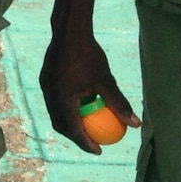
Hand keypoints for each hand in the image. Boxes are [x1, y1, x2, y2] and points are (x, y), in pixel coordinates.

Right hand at [39, 25, 139, 154]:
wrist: (69, 30)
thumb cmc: (89, 54)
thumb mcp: (106, 80)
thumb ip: (119, 103)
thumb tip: (135, 124)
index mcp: (62, 99)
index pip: (73, 129)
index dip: (85, 143)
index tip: (99, 150)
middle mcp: (50, 96)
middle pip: (61, 125)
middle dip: (76, 137)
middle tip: (93, 142)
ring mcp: (45, 87)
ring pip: (56, 113)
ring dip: (70, 123)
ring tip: (87, 127)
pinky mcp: (46, 79)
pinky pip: (55, 101)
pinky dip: (66, 109)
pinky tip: (80, 105)